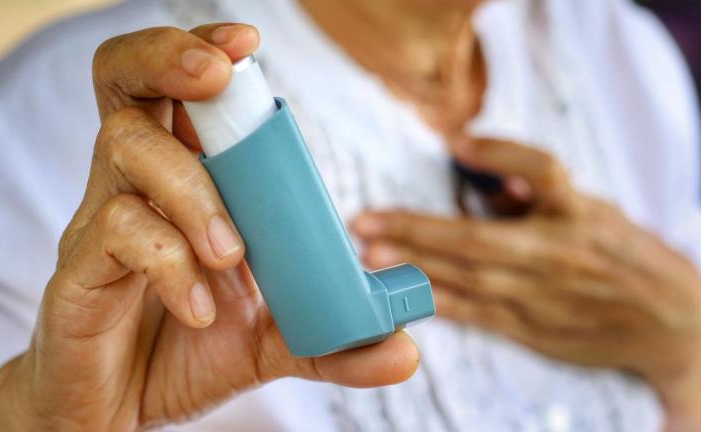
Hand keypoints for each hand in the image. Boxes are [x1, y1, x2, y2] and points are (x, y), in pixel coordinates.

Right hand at [0, 25, 418, 430]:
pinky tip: (201, 308)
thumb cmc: (187, 352)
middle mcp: (137, 185)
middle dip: (168, 57)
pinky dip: (171, 263)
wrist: (118, 410)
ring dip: (194, 189)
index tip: (248, 47)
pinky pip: (117, 229)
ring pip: (126, 146)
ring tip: (233, 255)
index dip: (208, 53)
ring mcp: (99, 222)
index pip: (183, 91)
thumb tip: (406, 349)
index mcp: (184, 181)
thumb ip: (333, 340)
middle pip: (125, 80)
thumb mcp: (272, 343)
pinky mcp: (76, 268)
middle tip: (217, 77)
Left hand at [353, 137, 700, 430]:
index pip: (541, 169)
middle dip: (415, 229)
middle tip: (363, 221)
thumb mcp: (596, 211)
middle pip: (477, 237)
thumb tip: (481, 166)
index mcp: (578, 212)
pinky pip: (476, 314)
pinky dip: (436, 304)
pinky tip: (400, 297)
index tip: (455, 141)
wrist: (670, 323)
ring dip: (413, 267)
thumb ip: (539, 192)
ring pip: (467, 279)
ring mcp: (541, 295)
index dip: (500, 153)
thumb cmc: (625, 257)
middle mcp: (558, 252)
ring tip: (369, 257)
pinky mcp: (531, 328)